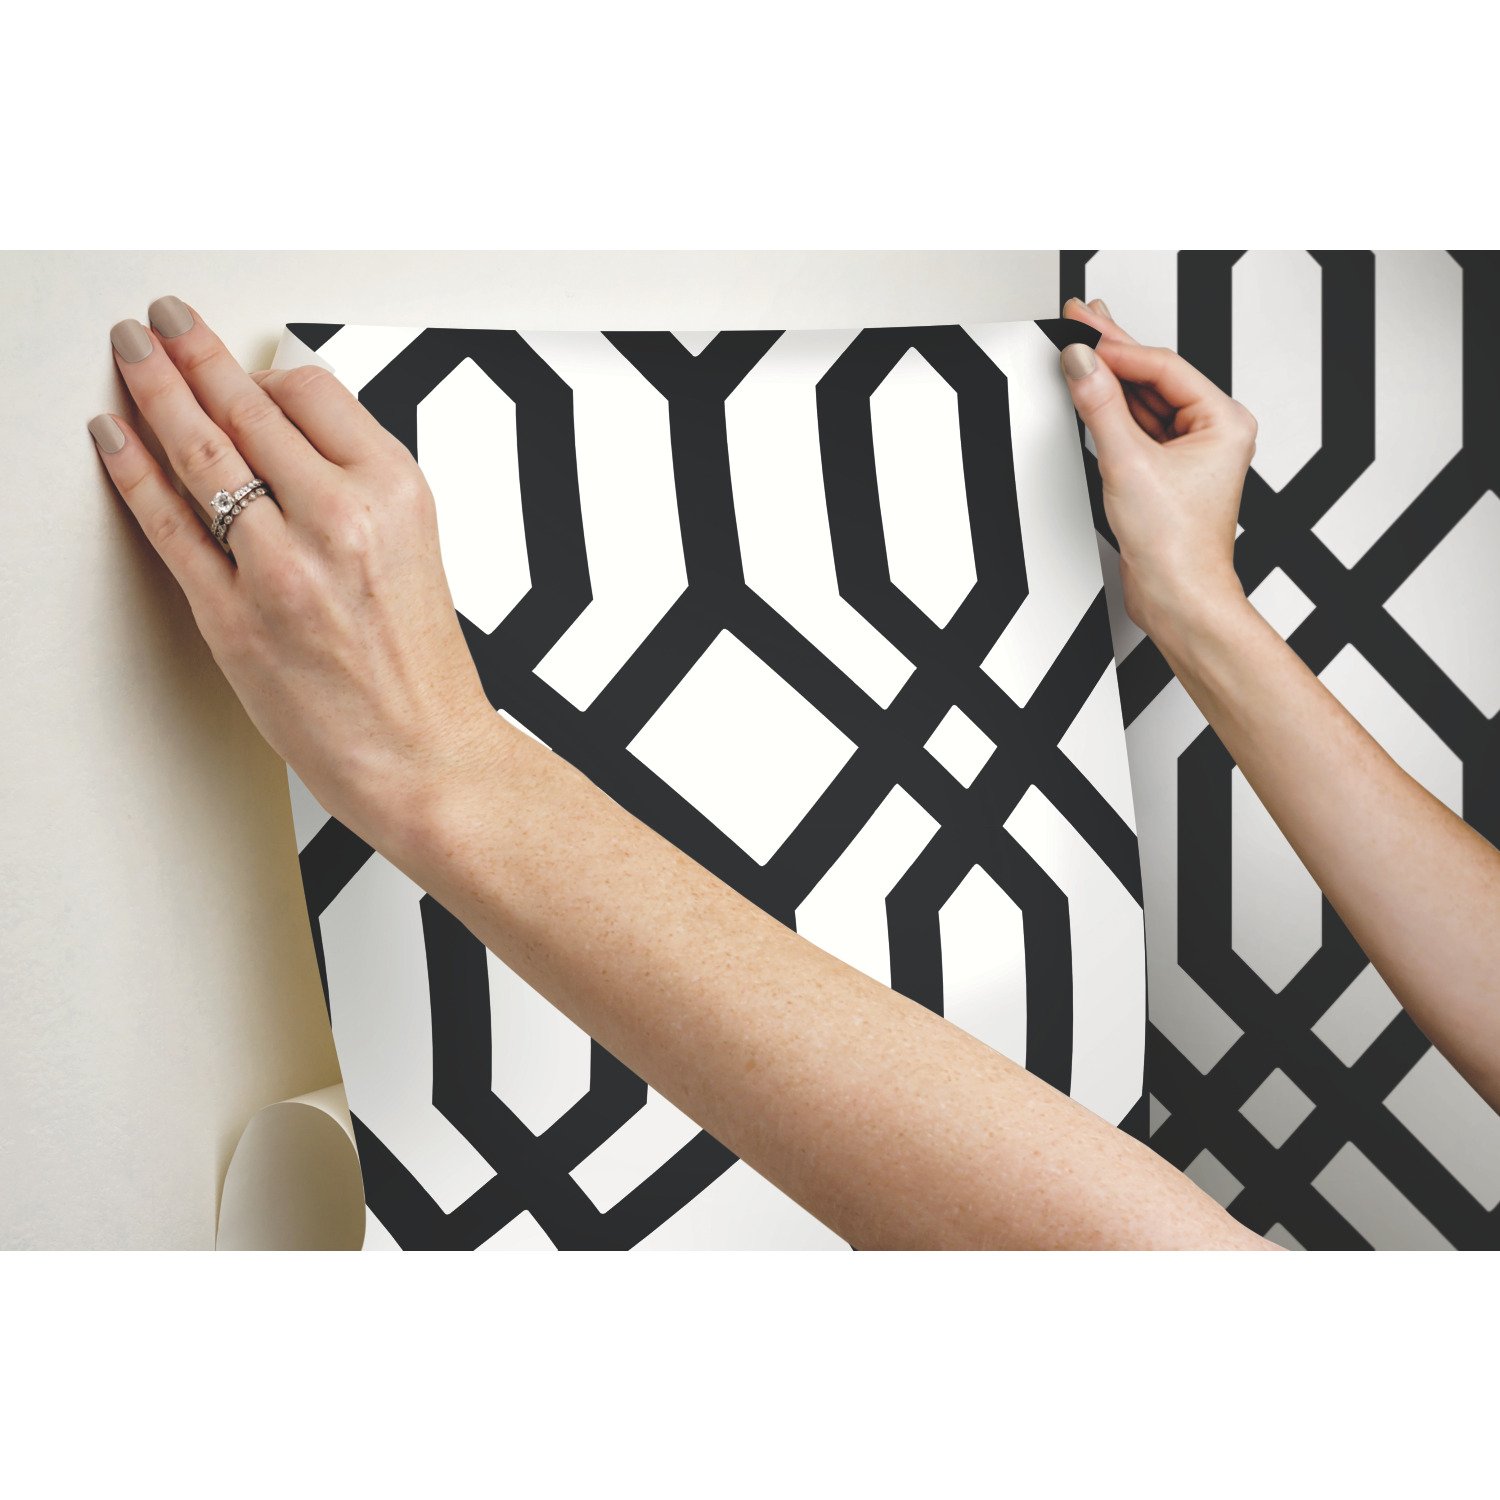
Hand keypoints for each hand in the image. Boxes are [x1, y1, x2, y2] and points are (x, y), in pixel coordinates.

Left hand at [89, 299, 494, 846]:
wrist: (423, 756)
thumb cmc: (420, 667)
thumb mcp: (414, 547)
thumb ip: (355, 483)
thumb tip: (292, 426)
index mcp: (395, 492)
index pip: (311, 392)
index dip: (263, 373)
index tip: (237, 363)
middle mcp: (340, 519)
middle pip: (247, 408)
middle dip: (192, 353)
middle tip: (162, 322)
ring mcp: (282, 568)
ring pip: (200, 452)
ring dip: (152, 390)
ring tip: (130, 354)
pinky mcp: (234, 617)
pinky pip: (170, 525)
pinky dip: (132, 472)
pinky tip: (113, 437)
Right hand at [1058, 297, 1257, 643]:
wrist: (1177, 598)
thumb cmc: (1177, 546)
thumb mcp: (1129, 464)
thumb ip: (1101, 406)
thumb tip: (1082, 363)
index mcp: (1224, 421)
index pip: (1163, 367)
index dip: (1118, 347)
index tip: (1080, 331)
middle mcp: (1213, 432)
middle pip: (1154, 377)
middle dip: (1114, 349)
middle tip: (1080, 316)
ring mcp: (1189, 453)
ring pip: (1143, 401)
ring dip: (1110, 377)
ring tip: (1080, 344)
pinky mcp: (1165, 473)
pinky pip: (1136, 428)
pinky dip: (1110, 410)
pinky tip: (1091, 390)